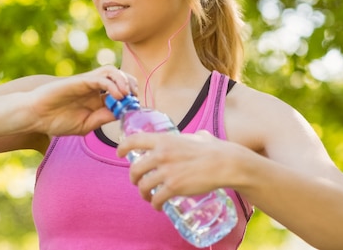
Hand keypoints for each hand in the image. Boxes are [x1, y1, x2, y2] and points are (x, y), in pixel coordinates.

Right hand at [27, 65, 137, 136]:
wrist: (36, 116)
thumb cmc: (56, 121)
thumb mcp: (85, 125)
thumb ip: (102, 118)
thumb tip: (122, 114)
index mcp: (96, 99)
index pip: (120, 92)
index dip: (131, 98)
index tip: (136, 110)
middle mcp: (94, 88)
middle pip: (119, 77)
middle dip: (131, 86)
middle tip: (134, 99)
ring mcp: (87, 83)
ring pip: (112, 71)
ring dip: (124, 81)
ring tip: (127, 95)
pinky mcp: (81, 80)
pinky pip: (101, 77)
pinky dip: (113, 84)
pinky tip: (117, 96)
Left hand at [117, 130, 236, 209]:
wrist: (224, 163)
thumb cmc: (212, 149)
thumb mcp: (194, 137)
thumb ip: (187, 137)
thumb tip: (193, 137)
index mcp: (163, 140)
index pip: (134, 140)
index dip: (122, 147)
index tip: (119, 153)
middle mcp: (160, 154)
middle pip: (135, 169)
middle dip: (133, 178)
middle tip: (137, 181)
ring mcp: (166, 171)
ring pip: (143, 186)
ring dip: (143, 193)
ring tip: (147, 196)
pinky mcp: (173, 187)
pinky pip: (156, 198)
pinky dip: (155, 204)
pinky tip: (157, 205)